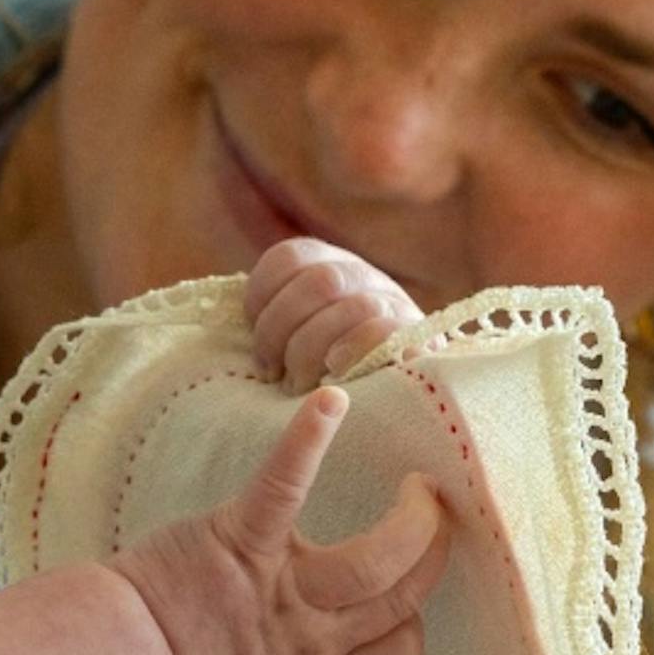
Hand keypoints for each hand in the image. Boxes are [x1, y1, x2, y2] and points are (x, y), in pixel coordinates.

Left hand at [110, 389, 450, 654]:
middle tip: (436, 510)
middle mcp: (313, 636)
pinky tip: (331, 403)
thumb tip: (325, 637)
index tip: (419, 585)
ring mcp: (282, 586)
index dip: (420, 615)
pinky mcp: (242, 539)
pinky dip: (309, 440)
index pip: (401, 652)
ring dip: (413, 517)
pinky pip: (286, 486)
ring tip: (419, 484)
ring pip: (378, 558)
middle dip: (433, 549)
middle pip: (405, 594)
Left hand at [245, 237, 426, 390]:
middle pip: (316, 282)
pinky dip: (353, 347)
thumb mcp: (298, 334)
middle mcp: (363, 275)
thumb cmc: (330, 372)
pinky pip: (384, 330)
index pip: (289, 257)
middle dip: (280, 329)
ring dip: (310, 349)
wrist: (401, 398)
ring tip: (296, 383)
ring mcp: (395, 303)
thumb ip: (277, 319)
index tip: (250, 333)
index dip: (261, 293)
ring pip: (348, 305)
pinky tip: (335, 370)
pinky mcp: (419, 338)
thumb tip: (234, 322)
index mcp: (329, 265)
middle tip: (270, 371)